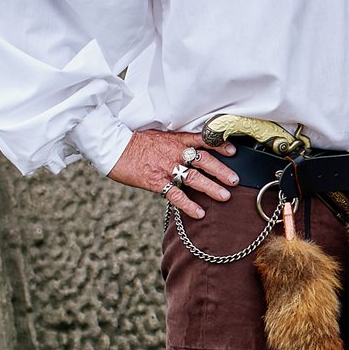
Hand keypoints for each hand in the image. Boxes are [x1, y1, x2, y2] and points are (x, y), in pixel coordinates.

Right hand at [111, 128, 237, 218]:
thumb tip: (190, 151)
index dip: (219, 145)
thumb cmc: (134, 142)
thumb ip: (175, 143)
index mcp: (176, 140)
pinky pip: (175, 194)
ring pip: (194, 177)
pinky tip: (199, 213)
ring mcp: (166, 167)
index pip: (203, 141)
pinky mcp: (156, 181)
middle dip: (221, 170)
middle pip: (204, 161)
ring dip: (211, 187)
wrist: (113, 145)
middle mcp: (175, 152)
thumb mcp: (158, 136)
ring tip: (225, 196)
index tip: (234, 151)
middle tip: (235, 180)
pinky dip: (188, 205)